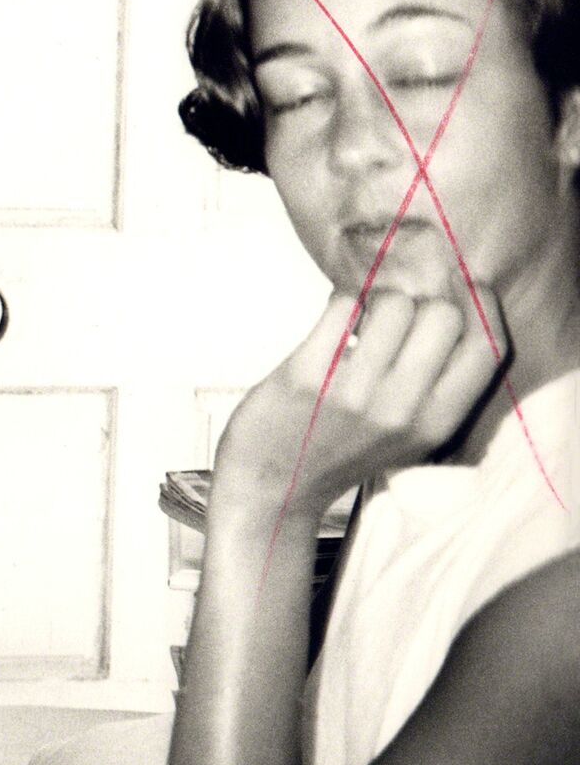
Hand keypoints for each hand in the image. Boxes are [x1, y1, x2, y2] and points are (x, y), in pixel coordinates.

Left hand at [214, 286, 504, 519]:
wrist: (275, 482)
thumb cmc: (344, 447)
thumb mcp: (409, 433)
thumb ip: (438, 385)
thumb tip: (457, 303)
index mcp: (436, 424)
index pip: (489, 349)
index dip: (484, 304)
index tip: (463, 282)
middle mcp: (401, 410)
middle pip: (444, 315)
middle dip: (422, 301)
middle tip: (394, 317)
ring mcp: (353, 393)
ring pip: (394, 302)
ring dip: (378, 297)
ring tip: (362, 318)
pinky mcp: (307, 374)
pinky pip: (342, 304)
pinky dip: (341, 300)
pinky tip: (334, 320)